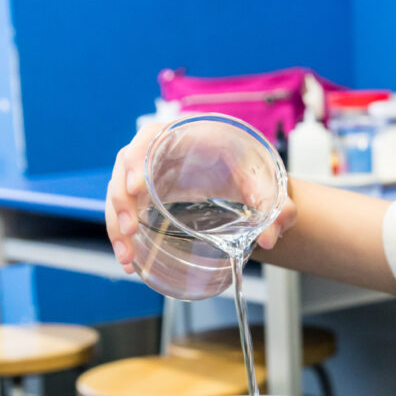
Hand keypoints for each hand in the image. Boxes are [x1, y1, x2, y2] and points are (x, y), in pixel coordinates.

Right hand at [105, 120, 296, 272]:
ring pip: (121, 193)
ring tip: (128, 256)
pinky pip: (127, 210)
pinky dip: (123, 234)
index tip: (134, 186)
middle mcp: (163, 150)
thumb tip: (269, 239)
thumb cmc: (255, 172)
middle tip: (129, 229)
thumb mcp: (270, 187)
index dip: (137, 159)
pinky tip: (130, 259)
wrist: (250, 180)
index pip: (151, 136)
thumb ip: (278, 209)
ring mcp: (152, 172)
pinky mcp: (148, 194)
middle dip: (121, 200)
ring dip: (117, 224)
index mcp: (188, 135)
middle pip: (126, 167)